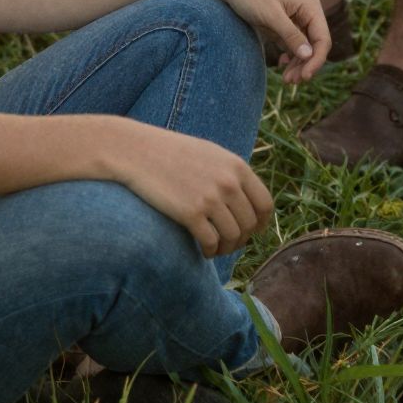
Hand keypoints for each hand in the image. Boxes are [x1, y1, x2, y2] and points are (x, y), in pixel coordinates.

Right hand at [111, 122, 273, 257]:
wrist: (136, 151)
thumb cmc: (171, 153)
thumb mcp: (209, 154)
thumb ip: (232, 175)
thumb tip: (251, 206)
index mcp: (236, 166)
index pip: (265, 205)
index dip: (261, 224)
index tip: (250, 231)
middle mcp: (228, 182)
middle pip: (250, 225)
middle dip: (241, 239)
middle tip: (227, 242)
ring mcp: (210, 198)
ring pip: (233, 238)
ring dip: (225, 248)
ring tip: (214, 246)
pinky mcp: (190, 213)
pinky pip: (211, 243)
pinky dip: (209, 251)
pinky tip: (202, 249)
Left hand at [193, 0, 328, 84]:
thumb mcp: (271, 16)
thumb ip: (291, 35)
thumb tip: (309, 55)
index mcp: (310, 6)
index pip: (322, 39)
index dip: (317, 60)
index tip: (305, 77)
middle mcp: (307, 13)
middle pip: (315, 47)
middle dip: (306, 65)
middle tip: (291, 82)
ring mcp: (296, 20)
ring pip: (304, 49)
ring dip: (298, 65)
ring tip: (286, 80)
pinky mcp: (283, 26)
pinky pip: (293, 47)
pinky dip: (290, 58)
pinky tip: (282, 65)